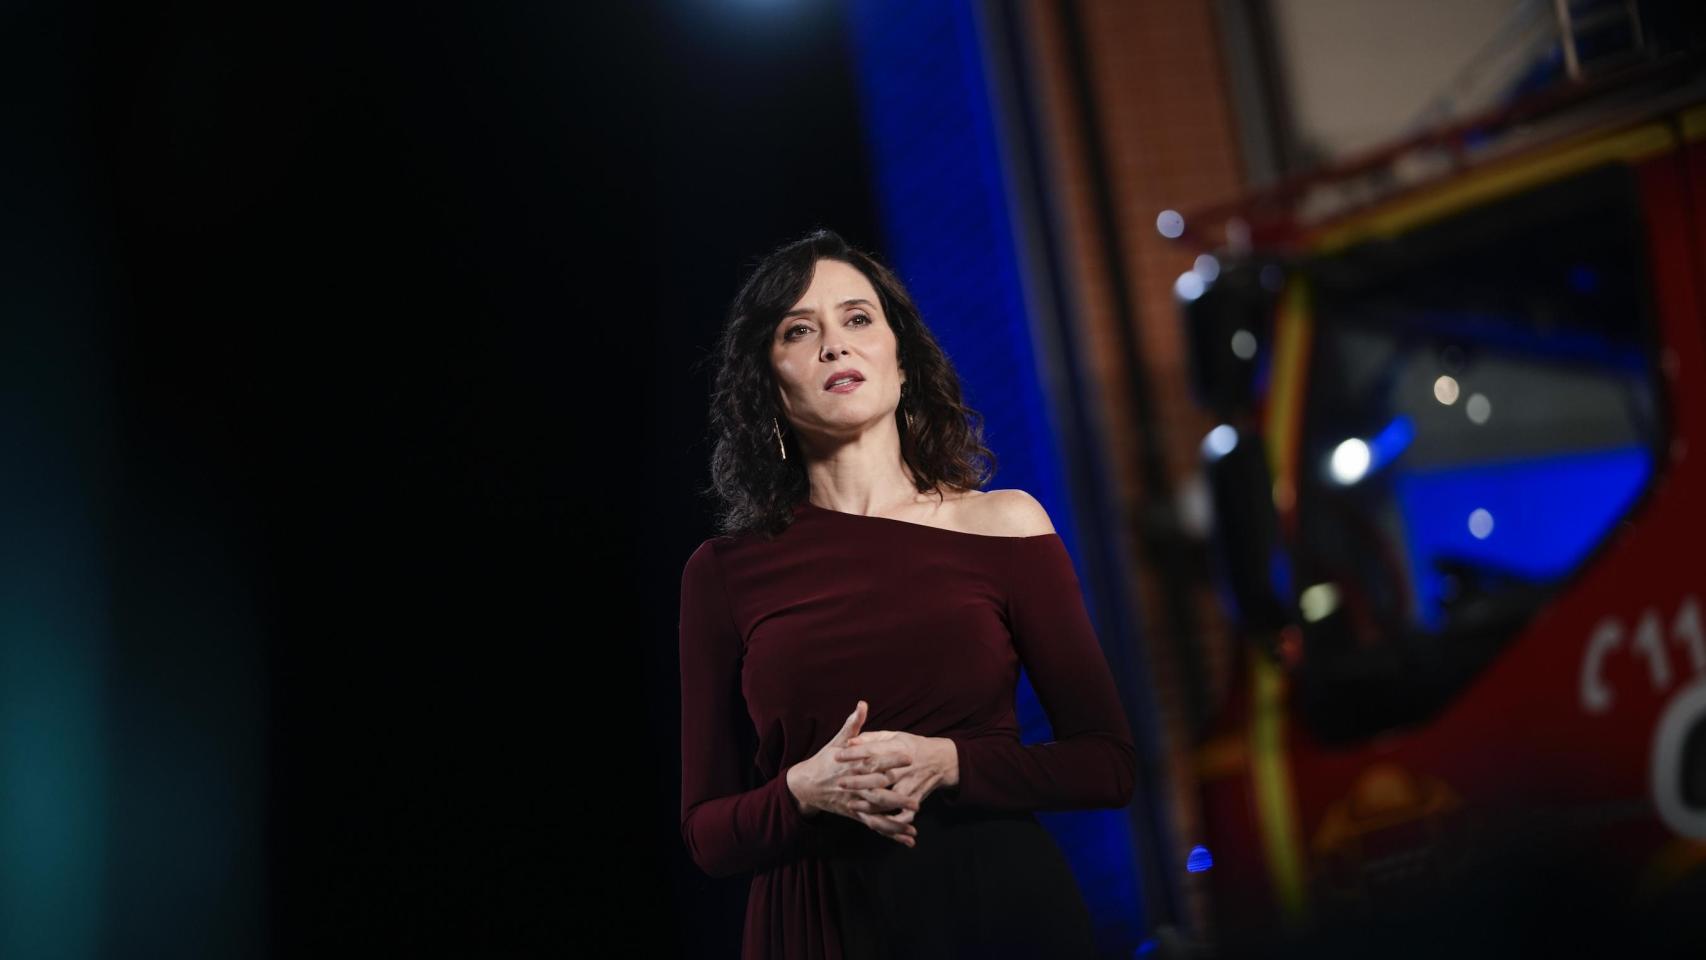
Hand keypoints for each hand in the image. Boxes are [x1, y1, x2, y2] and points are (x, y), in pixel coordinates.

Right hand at [785, 701, 919, 846]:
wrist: (805, 784)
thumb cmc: (825, 760)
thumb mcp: (837, 741)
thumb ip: (853, 725)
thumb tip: (862, 704)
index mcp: (852, 765)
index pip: (874, 761)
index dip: (891, 759)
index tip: (909, 756)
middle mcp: (854, 785)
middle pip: (876, 791)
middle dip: (896, 796)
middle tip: (916, 797)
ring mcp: (854, 802)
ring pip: (876, 813)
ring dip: (895, 821)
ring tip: (914, 825)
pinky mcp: (854, 814)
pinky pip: (874, 824)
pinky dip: (890, 832)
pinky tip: (907, 838)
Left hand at [834, 730, 958, 812]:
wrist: (941, 761)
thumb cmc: (912, 746)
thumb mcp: (894, 736)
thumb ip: (872, 738)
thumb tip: (850, 741)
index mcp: (898, 749)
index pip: (873, 751)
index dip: (855, 754)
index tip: (837, 756)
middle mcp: (904, 769)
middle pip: (879, 777)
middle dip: (859, 781)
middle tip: (840, 783)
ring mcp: (910, 786)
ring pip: (888, 799)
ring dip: (869, 804)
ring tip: (852, 804)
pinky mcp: (915, 799)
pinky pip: (903, 815)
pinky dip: (890, 822)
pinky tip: (875, 823)